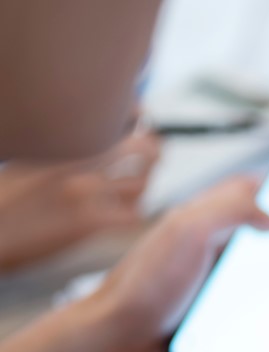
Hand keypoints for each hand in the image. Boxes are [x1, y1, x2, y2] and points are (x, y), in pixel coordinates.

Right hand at [0, 131, 159, 270]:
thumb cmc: (1, 199)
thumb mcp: (26, 158)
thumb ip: (61, 147)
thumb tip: (86, 138)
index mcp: (65, 137)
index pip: (120, 113)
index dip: (138, 117)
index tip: (142, 123)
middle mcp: (79, 158)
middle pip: (144, 147)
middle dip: (153, 153)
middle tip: (153, 157)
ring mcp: (86, 190)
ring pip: (141, 184)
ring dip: (142, 188)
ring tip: (134, 190)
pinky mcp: (90, 222)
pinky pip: (132, 216)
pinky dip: (131, 216)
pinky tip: (120, 218)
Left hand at [90, 177, 268, 351]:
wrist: (115, 343)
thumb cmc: (143, 286)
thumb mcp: (187, 232)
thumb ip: (232, 210)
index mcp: (197, 220)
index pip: (242, 192)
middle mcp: (204, 248)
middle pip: (255, 233)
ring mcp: (207, 283)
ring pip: (255, 273)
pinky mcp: (210, 316)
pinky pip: (248, 310)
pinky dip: (266, 312)